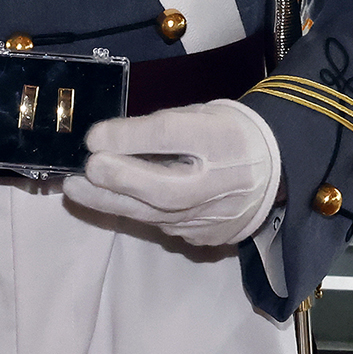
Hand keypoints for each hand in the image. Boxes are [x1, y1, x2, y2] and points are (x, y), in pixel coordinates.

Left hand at [62, 98, 280, 246]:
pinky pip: (165, 227)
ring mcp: (215, 217)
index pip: (171, 136)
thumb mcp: (200, 115)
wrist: (276, 172)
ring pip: (156, 216)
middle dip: (120, 179)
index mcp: (222, 137)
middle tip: (86, 169)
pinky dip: (136, 213)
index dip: (129, 137)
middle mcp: (221, 181)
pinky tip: (111, 202)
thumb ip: (160, 128)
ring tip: (76, 189)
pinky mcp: (207, 238)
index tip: (93, 137)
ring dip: (111, 202)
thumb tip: (106, 140)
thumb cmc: (226, 134)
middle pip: (164, 188)